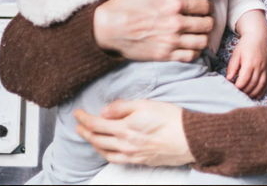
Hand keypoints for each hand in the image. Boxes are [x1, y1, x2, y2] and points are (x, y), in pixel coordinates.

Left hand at [75, 100, 192, 166]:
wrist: (189, 138)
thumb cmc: (171, 118)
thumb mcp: (146, 104)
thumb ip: (122, 107)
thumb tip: (104, 111)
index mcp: (125, 128)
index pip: (96, 124)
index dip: (84, 118)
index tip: (77, 112)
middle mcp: (125, 144)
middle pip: (97, 139)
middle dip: (85, 131)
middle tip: (78, 125)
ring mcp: (131, 155)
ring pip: (104, 152)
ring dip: (93, 144)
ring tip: (89, 137)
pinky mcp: (140, 161)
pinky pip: (116, 160)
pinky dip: (106, 154)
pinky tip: (106, 150)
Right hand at [93, 0, 213, 62]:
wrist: (106, 29)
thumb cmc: (124, 4)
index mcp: (174, 3)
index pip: (205, 7)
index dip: (208, 7)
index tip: (205, 8)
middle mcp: (176, 23)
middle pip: (207, 24)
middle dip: (208, 21)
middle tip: (204, 20)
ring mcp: (171, 41)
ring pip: (202, 41)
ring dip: (204, 36)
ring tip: (199, 33)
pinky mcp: (165, 55)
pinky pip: (191, 56)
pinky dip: (195, 51)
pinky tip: (190, 46)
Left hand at [227, 11, 266, 98]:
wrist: (258, 36)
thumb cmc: (245, 44)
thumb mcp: (236, 53)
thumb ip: (232, 67)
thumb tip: (228, 79)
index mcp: (250, 63)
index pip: (244, 80)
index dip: (238, 87)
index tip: (232, 89)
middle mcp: (259, 66)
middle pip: (252, 84)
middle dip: (244, 91)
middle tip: (237, 94)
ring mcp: (265, 68)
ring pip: (260, 85)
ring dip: (253, 93)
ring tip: (246, 96)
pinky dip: (262, 90)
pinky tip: (257, 95)